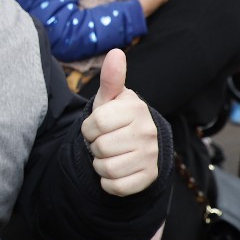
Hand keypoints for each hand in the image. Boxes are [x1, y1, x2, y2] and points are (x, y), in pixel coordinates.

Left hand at [80, 49, 159, 195]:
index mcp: (136, 109)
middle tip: (105, 141)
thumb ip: (111, 78)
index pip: (95, 124)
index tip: (97, 127)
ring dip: (100, 165)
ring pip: (106, 169)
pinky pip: (116, 187)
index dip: (89, 128)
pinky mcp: (149, 178)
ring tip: (109, 155)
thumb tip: (115, 52)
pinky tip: (115, 170)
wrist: (137, 144)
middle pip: (100, 148)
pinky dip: (108, 182)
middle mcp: (147, 132)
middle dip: (94, 147)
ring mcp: (150, 156)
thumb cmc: (117, 118)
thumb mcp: (110, 99)